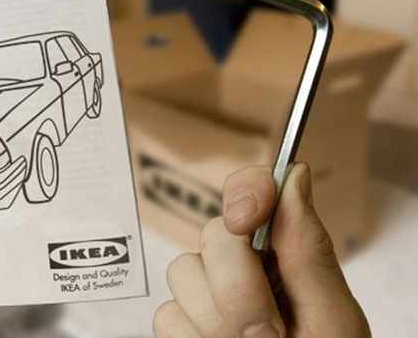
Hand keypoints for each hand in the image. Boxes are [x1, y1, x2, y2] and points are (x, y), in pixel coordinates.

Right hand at [154, 163, 369, 337]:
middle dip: (239, 288)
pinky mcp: (179, 324)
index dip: (246, 191)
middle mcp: (241, 267)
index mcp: (284, 255)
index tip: (248, 219)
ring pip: (182, 274)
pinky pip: (166, 316)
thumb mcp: (331, 320)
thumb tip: (296, 175)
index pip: (253, 192)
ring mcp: (206, 295)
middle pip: (213, 235)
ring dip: (218, 324)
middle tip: (271, 334)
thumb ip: (308, 251)